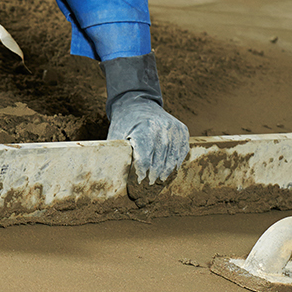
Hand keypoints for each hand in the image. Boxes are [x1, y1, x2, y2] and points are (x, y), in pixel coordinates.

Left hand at [103, 53, 189, 186]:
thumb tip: (110, 176)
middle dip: (154, 177)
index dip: (141, 174)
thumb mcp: (116, 135)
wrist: (138, 102)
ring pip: (173, 158)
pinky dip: (176, 162)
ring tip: (159, 182)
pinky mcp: (182, 129)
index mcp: (144, 129)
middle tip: (149, 188)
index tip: (137, 185)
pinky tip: (169, 171)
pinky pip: (182, 151)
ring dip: (166, 173)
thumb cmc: (124, 122)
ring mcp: (174, 128)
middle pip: (160, 160)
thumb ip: (117, 153)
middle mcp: (161, 127)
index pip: (145, 159)